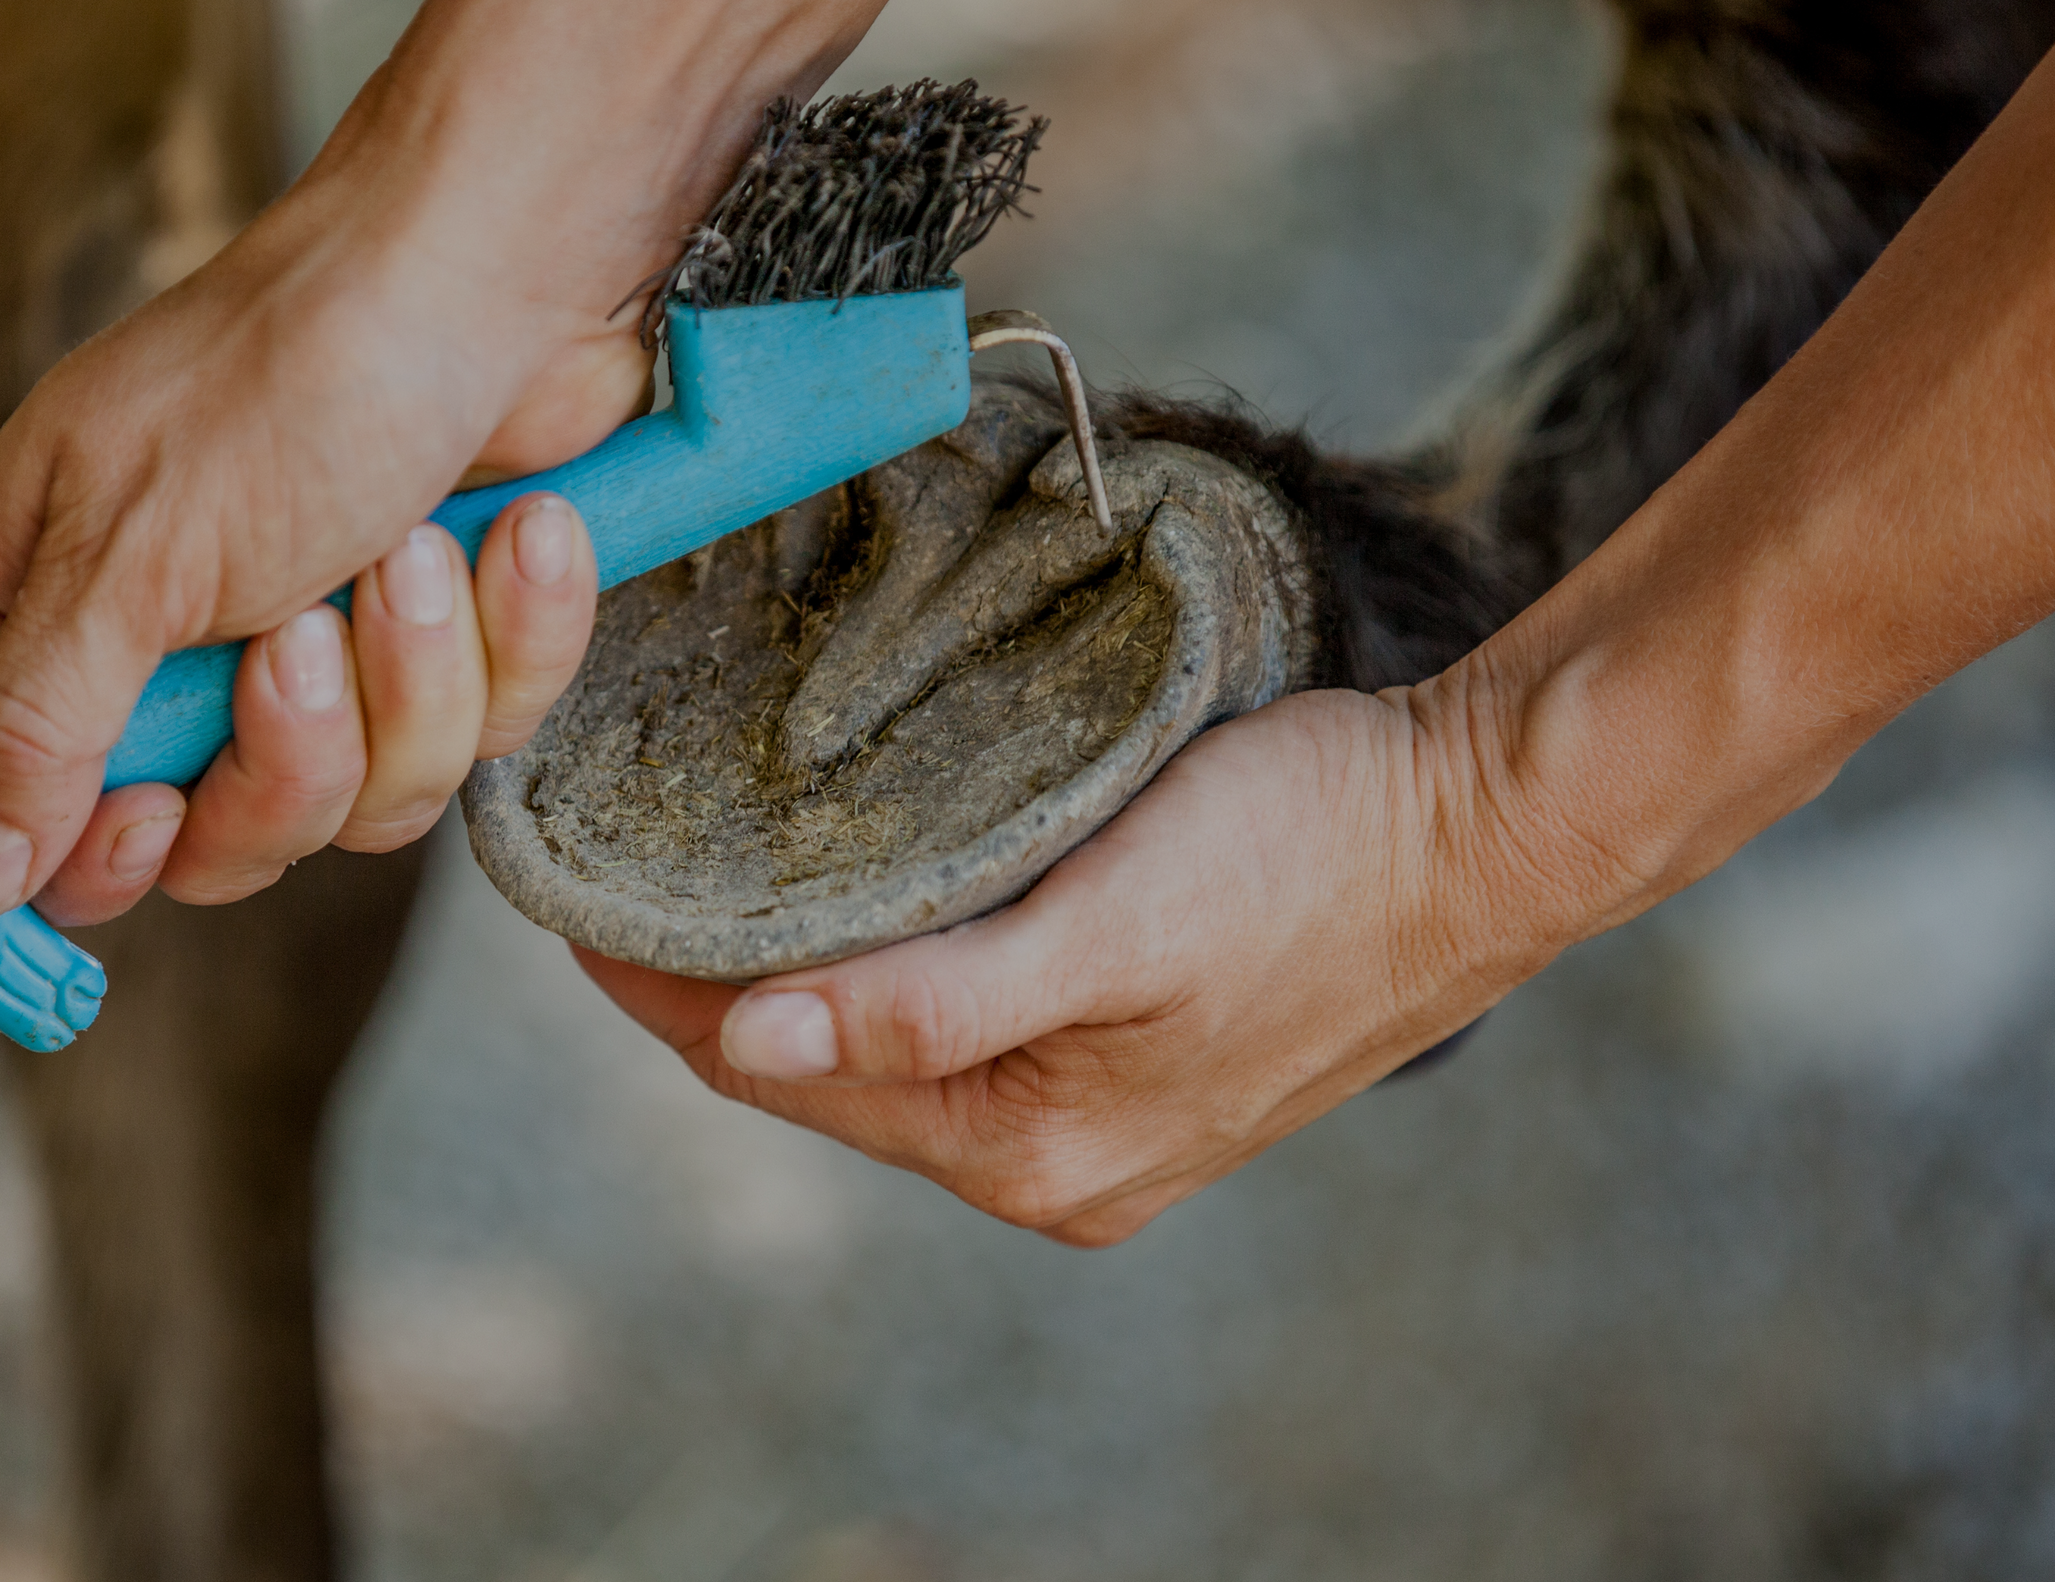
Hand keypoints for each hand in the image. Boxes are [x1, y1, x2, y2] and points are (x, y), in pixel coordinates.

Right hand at [0, 0, 887, 921]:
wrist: (503, 278)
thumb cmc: (294, 374)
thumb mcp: (131, 556)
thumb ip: (39, 722)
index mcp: (37, 605)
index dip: (74, 853)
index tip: (149, 813)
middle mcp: (162, 647)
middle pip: (203, 848)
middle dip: (283, 762)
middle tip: (297, 640)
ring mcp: (310, 661)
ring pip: (350, 809)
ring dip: (406, 683)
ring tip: (409, 552)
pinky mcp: (440, 656)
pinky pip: (470, 745)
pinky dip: (504, 642)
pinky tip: (506, 537)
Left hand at [577, 683, 1577, 1246]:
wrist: (1488, 832)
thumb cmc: (1311, 853)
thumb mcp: (1114, 921)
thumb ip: (935, 1003)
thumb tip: (752, 1051)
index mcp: (1028, 1149)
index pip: (773, 1075)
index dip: (655, 988)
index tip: (565, 888)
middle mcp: (1047, 1163)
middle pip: (818, 1073)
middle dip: (709, 980)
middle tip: (613, 855)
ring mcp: (1093, 1124)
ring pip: (884, 1050)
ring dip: (797, 969)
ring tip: (701, 864)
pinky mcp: (1130, 1066)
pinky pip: (957, 1031)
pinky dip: (884, 970)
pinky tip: (850, 896)